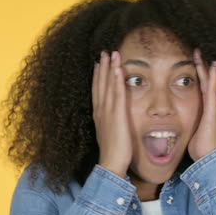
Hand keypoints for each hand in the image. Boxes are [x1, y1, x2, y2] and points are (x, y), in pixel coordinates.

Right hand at [92, 50, 132, 178]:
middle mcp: (100, 110)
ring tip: (112, 53)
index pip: (97, 90)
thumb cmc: (113, 152)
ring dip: (110, 68)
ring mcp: (107, 111)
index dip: (98, 76)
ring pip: (107, 85)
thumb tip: (113, 119)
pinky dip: (116, 80)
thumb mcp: (109, 133)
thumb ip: (110, 123)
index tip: (99, 63)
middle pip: (100, 83)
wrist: (111, 162)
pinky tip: (118, 68)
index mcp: (98, 114)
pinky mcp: (117, 114)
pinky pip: (117, 93)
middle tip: (104, 52)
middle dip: (102, 67)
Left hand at [187, 48, 215, 161]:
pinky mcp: (213, 107)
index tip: (189, 62)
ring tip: (200, 54)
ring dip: (204, 66)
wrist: (208, 155)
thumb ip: (184, 121)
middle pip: (205, 80)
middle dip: (200, 66)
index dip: (195, 74)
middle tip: (195, 52)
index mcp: (205, 108)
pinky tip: (211, 65)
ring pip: (209, 80)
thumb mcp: (190, 129)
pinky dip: (212, 76)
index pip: (199, 86)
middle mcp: (211, 104)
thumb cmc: (199, 145)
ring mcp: (214, 104)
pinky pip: (212, 88)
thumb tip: (171, 121)